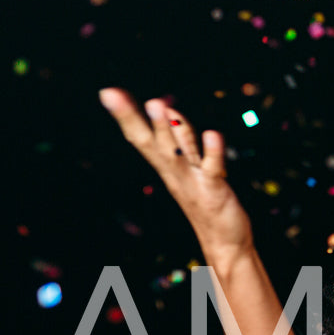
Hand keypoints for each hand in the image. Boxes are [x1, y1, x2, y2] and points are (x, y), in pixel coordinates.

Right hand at [99, 88, 251, 259]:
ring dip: (166, 129)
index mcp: (166, 166)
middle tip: (111, 94)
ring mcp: (192, 182)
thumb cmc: (206, 201)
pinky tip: (212, 133)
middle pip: (149, 142)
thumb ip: (181, 139)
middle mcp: (174, 173)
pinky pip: (212, 169)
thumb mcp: (190, 167)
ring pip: (175, 153)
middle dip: (132, 118)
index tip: (108, 92)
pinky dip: (212, 152)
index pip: (141, 137)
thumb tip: (169, 110)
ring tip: (157, 104)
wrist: (225, 242)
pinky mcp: (214, 191)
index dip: (126, 115)